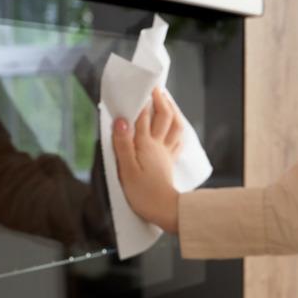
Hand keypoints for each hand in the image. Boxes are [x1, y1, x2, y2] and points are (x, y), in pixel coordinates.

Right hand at [113, 89, 183, 232]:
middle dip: (160, 99)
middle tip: (156, 87)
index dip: (140, 100)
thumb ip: (123, 144)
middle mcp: (158, 145)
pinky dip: (177, 129)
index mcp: (145, 145)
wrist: (165, 210)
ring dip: (172, 111)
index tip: (136, 86)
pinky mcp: (169, 162)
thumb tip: (120, 121)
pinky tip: (177, 127)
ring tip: (168, 100)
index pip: (142, 117)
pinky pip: (177, 140)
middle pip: (163, 116)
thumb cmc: (143, 194)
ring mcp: (166, 153)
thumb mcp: (126, 170)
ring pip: (175, 126)